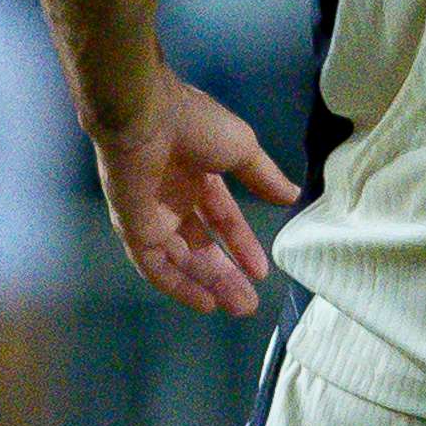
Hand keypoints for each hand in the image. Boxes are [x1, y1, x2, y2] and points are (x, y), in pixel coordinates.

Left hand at [89, 76, 300, 315]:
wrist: (144, 119)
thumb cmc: (195, 125)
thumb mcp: (242, 148)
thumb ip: (264, 177)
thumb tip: (292, 196)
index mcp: (198, 176)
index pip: (222, 219)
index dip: (242, 245)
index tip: (261, 272)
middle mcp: (173, 200)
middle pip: (202, 247)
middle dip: (226, 275)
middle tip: (249, 304)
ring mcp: (152, 216)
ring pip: (182, 260)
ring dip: (209, 284)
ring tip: (238, 307)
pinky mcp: (133, 229)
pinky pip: (155, 265)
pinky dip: (178, 285)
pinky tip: (204, 303)